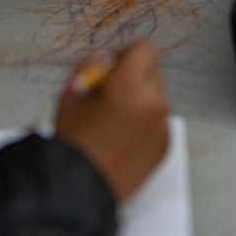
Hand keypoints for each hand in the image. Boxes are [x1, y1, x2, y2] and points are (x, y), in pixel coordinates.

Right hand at [56, 41, 169, 201]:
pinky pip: (160, 122)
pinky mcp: (165, 145)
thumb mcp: (70, 95)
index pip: (144, 49)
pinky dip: (147, 122)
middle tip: (111, 94)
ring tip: (117, 119)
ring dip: (142, 99)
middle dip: (135, 77)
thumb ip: (87, 67)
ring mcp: (162, 125)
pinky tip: (125, 136)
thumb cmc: (73, 139)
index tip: (115, 64)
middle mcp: (152, 100)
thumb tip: (101, 57)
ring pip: (158, 98)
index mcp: (129, 83)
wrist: (82, 186)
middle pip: (153, 72)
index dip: (127, 53)